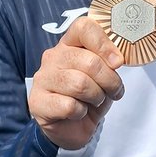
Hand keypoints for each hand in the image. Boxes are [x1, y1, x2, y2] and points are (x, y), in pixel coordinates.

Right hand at [29, 17, 124, 149]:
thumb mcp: (104, 76)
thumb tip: (116, 60)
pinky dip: (81, 112)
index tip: (117, 62)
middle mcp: (53, 57)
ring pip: (79, 84)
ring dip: (96, 97)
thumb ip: (109, 63)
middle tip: (114, 91)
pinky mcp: (38, 102)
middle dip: (109, 80)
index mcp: (70, 44)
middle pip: (89, 61)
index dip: (104, 44)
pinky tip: (78, 112)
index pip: (83, 27)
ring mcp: (43, 79)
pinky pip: (69, 105)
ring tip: (96, 101)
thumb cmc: (89, 97)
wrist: (72, 128)